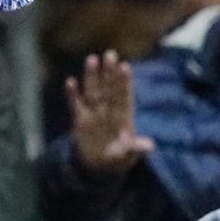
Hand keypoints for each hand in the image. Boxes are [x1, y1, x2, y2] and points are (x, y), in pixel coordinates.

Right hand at [64, 50, 154, 174]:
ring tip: (92, 59)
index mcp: (123, 117)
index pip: (124, 96)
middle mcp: (109, 110)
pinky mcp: (79, 119)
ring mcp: (94, 113)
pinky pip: (75, 104)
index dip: (124, 82)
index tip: (125, 66)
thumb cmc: (118, 159)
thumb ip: (136, 149)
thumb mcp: (128, 156)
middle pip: (108, 88)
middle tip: (110, 54)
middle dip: (109, 72)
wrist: (98, 166)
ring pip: (92, 91)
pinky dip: (72, 94)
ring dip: (92, 76)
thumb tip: (150, 145)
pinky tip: (70, 82)